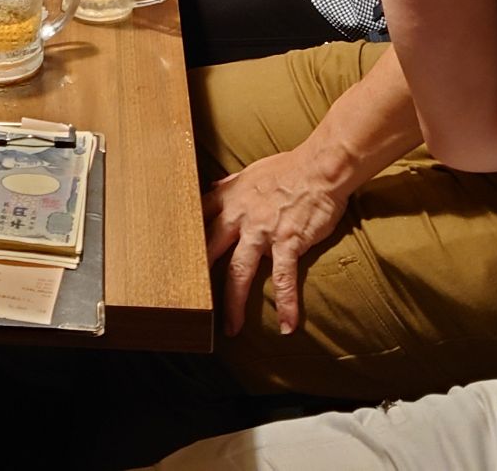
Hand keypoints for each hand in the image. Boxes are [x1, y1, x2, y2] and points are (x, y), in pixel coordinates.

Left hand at [204, 143, 353, 335]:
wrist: (321, 167)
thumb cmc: (289, 167)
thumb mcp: (250, 172)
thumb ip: (231, 186)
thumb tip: (215, 188)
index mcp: (229, 198)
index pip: (198, 220)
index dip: (186, 241)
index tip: (174, 260)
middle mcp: (240, 216)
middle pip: (210, 252)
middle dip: (198, 279)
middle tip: (192, 304)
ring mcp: (262, 230)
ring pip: (239, 272)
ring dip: (234, 303)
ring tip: (231, 328)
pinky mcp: (287, 241)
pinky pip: (283, 278)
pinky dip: (286, 303)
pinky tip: (288, 326)